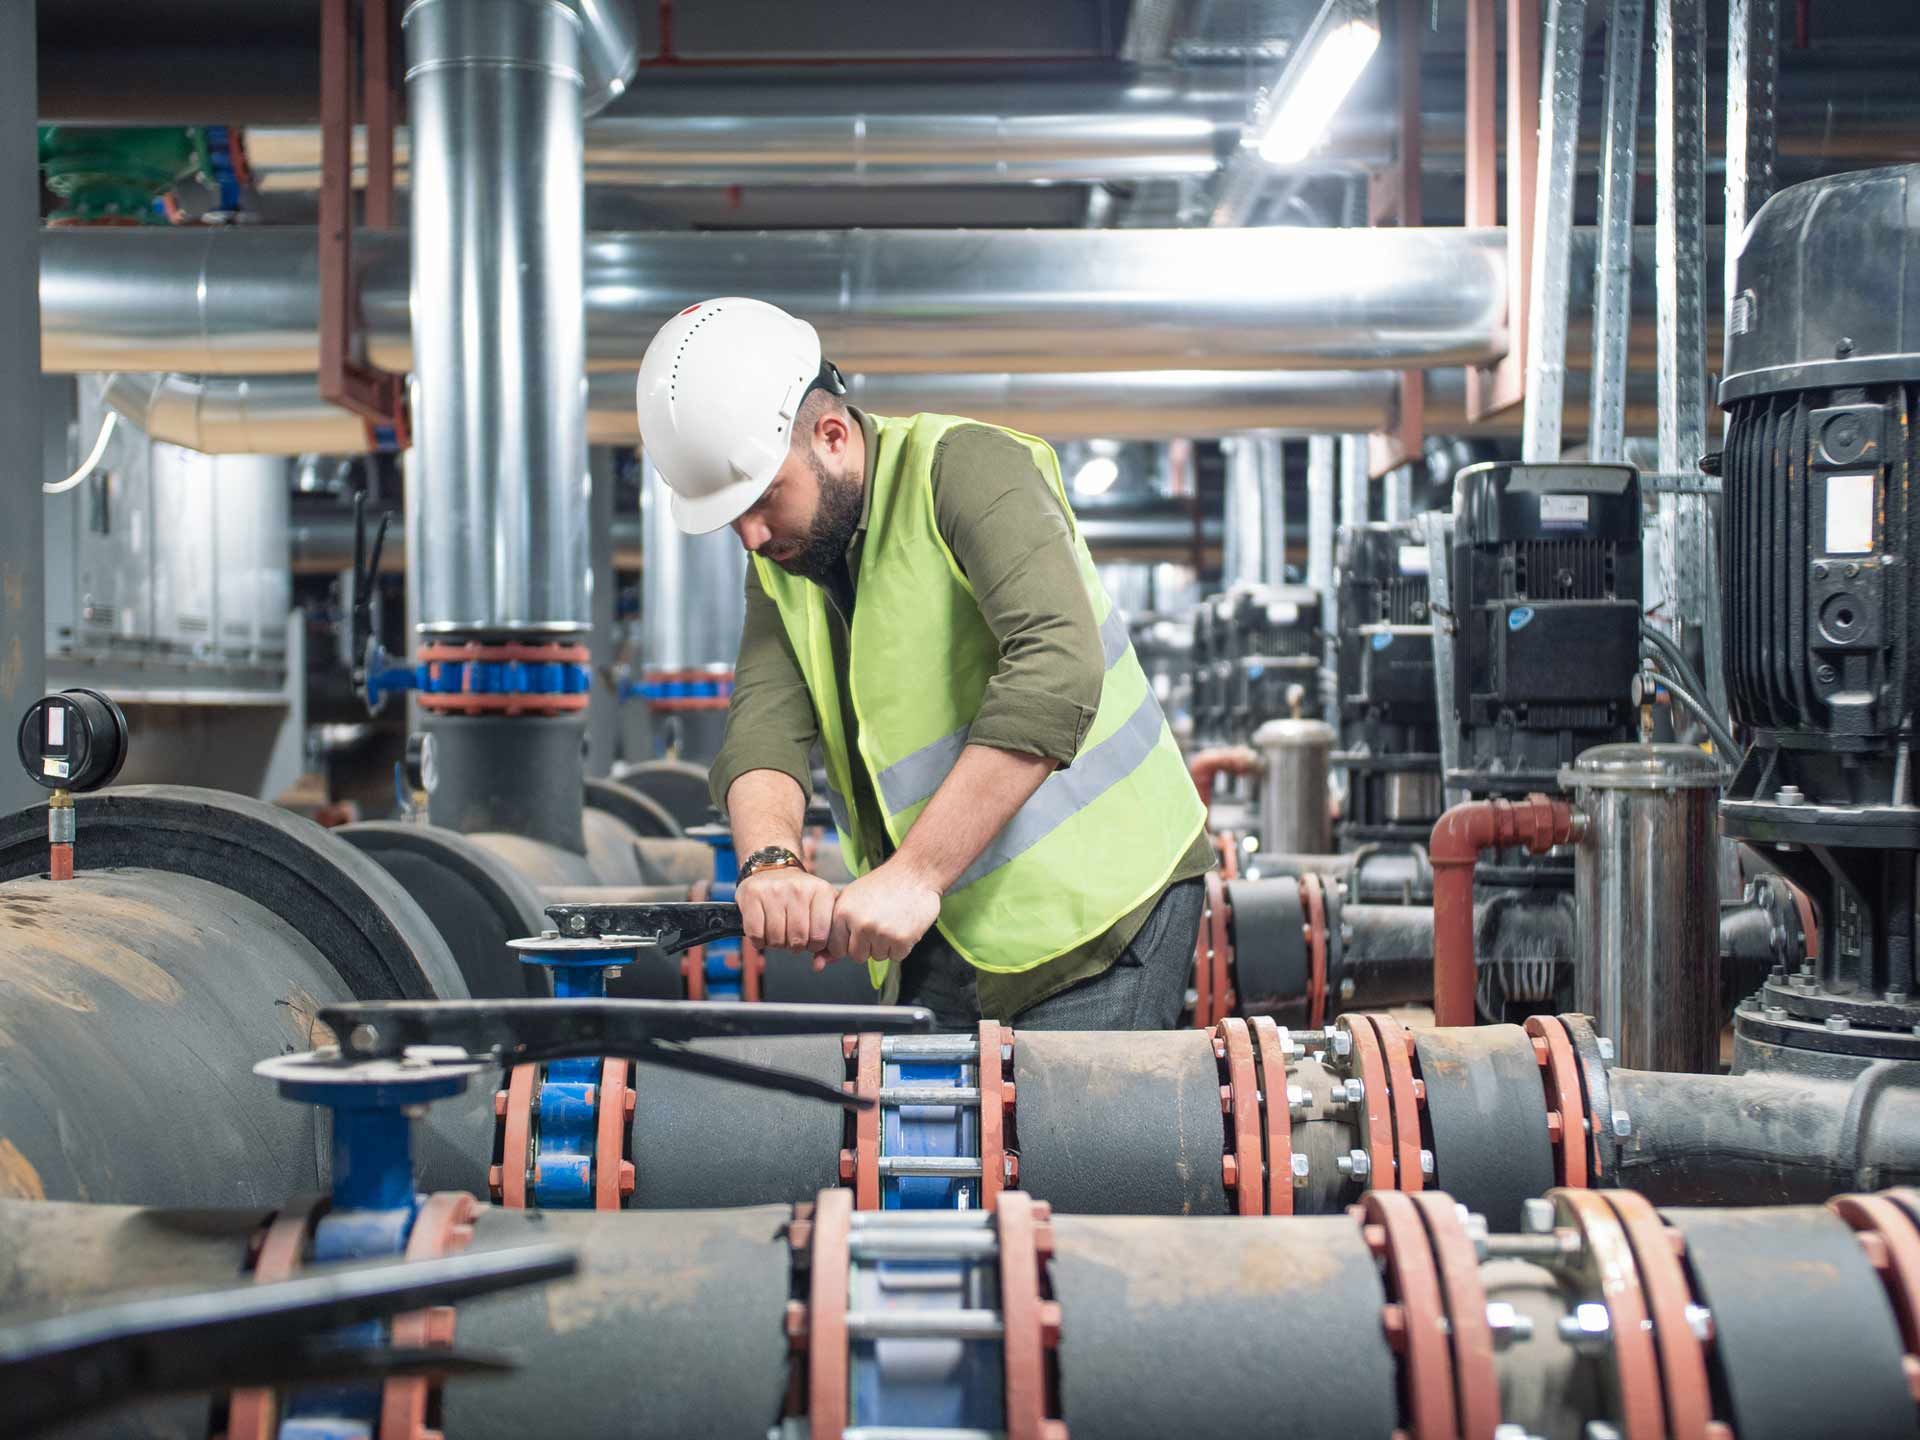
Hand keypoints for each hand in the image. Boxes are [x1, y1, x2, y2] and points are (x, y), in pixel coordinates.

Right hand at [736, 866, 835, 956]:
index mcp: (822, 891)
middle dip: (794, 946)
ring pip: (776, 939)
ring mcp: (774, 890)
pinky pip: (755, 934)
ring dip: (776, 944)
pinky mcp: (752, 894)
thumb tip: (819, 965)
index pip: (820, 936)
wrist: (773, 867)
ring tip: (778, 933)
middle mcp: (799, 889)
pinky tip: (762, 932)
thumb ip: (825, 938)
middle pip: (798, 939)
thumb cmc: (799, 895)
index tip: (809, 940)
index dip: (814, 946)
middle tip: (791, 938)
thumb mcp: (820, 907)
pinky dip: (758, 941)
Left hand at [826, 859, 941, 967]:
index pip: (836, 949)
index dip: (848, 942)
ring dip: (885, 945)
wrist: (914, 873)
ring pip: (878, 957)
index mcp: (842, 912)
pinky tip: (903, 924)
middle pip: (857, 956)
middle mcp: (859, 924)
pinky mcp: (901, 939)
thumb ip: (837, 928)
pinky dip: (902, 945)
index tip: (858, 930)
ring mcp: (880, 932)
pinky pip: (896, 956)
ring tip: (892, 920)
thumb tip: (821, 961)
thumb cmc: (883, 884)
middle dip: (867, 946)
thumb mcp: (852, 898)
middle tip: (878, 924)